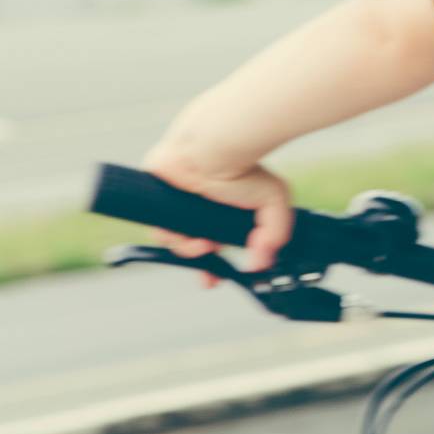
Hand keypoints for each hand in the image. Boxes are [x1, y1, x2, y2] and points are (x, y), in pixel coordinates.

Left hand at [141, 146, 293, 286]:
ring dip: (188, 249)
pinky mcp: (159, 203)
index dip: (217, 266)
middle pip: (195, 248)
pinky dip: (171, 236)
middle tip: (209, 275)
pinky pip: (160, 229)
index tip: (217, 281)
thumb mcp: (273, 201)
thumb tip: (262, 262)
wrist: (214, 152)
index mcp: (225, 212)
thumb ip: (275, 233)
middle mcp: (201, 211)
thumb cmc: (244, 170)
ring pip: (177, 241)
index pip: (218, 245)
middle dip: (202, 263)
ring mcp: (179, 207)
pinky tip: (184, 233)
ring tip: (201, 244)